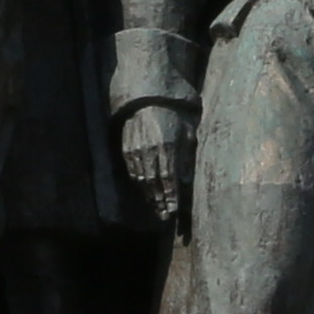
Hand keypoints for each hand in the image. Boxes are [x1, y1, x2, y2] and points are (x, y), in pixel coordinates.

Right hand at [119, 101, 192, 232]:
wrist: (147, 96)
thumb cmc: (174, 113)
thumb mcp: (187, 130)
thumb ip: (187, 154)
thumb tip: (186, 180)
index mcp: (166, 146)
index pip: (169, 178)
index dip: (171, 196)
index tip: (174, 210)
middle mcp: (149, 150)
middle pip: (154, 183)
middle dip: (160, 201)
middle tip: (166, 217)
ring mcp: (135, 149)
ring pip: (142, 179)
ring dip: (149, 196)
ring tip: (156, 209)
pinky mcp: (126, 147)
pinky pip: (132, 171)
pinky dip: (139, 185)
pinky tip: (145, 193)